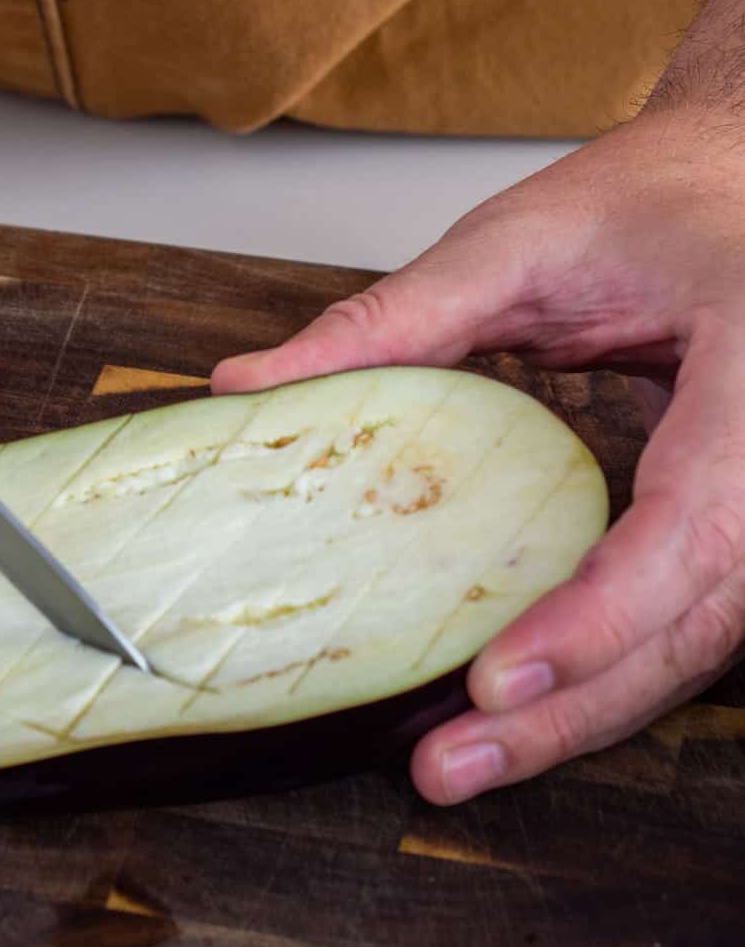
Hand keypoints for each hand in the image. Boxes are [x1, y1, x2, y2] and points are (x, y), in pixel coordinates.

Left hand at [211, 100, 744, 802]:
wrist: (736, 183)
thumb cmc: (652, 199)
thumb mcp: (520, 239)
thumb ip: (396, 316)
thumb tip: (251, 385)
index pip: (700, 522)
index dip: (604, 614)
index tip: (499, 673)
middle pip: (701, 621)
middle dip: (575, 706)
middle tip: (449, 764)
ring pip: (699, 642)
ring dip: (583, 711)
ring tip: (463, 759)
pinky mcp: (738, 521)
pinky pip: (684, 617)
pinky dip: (600, 667)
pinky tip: (514, 705)